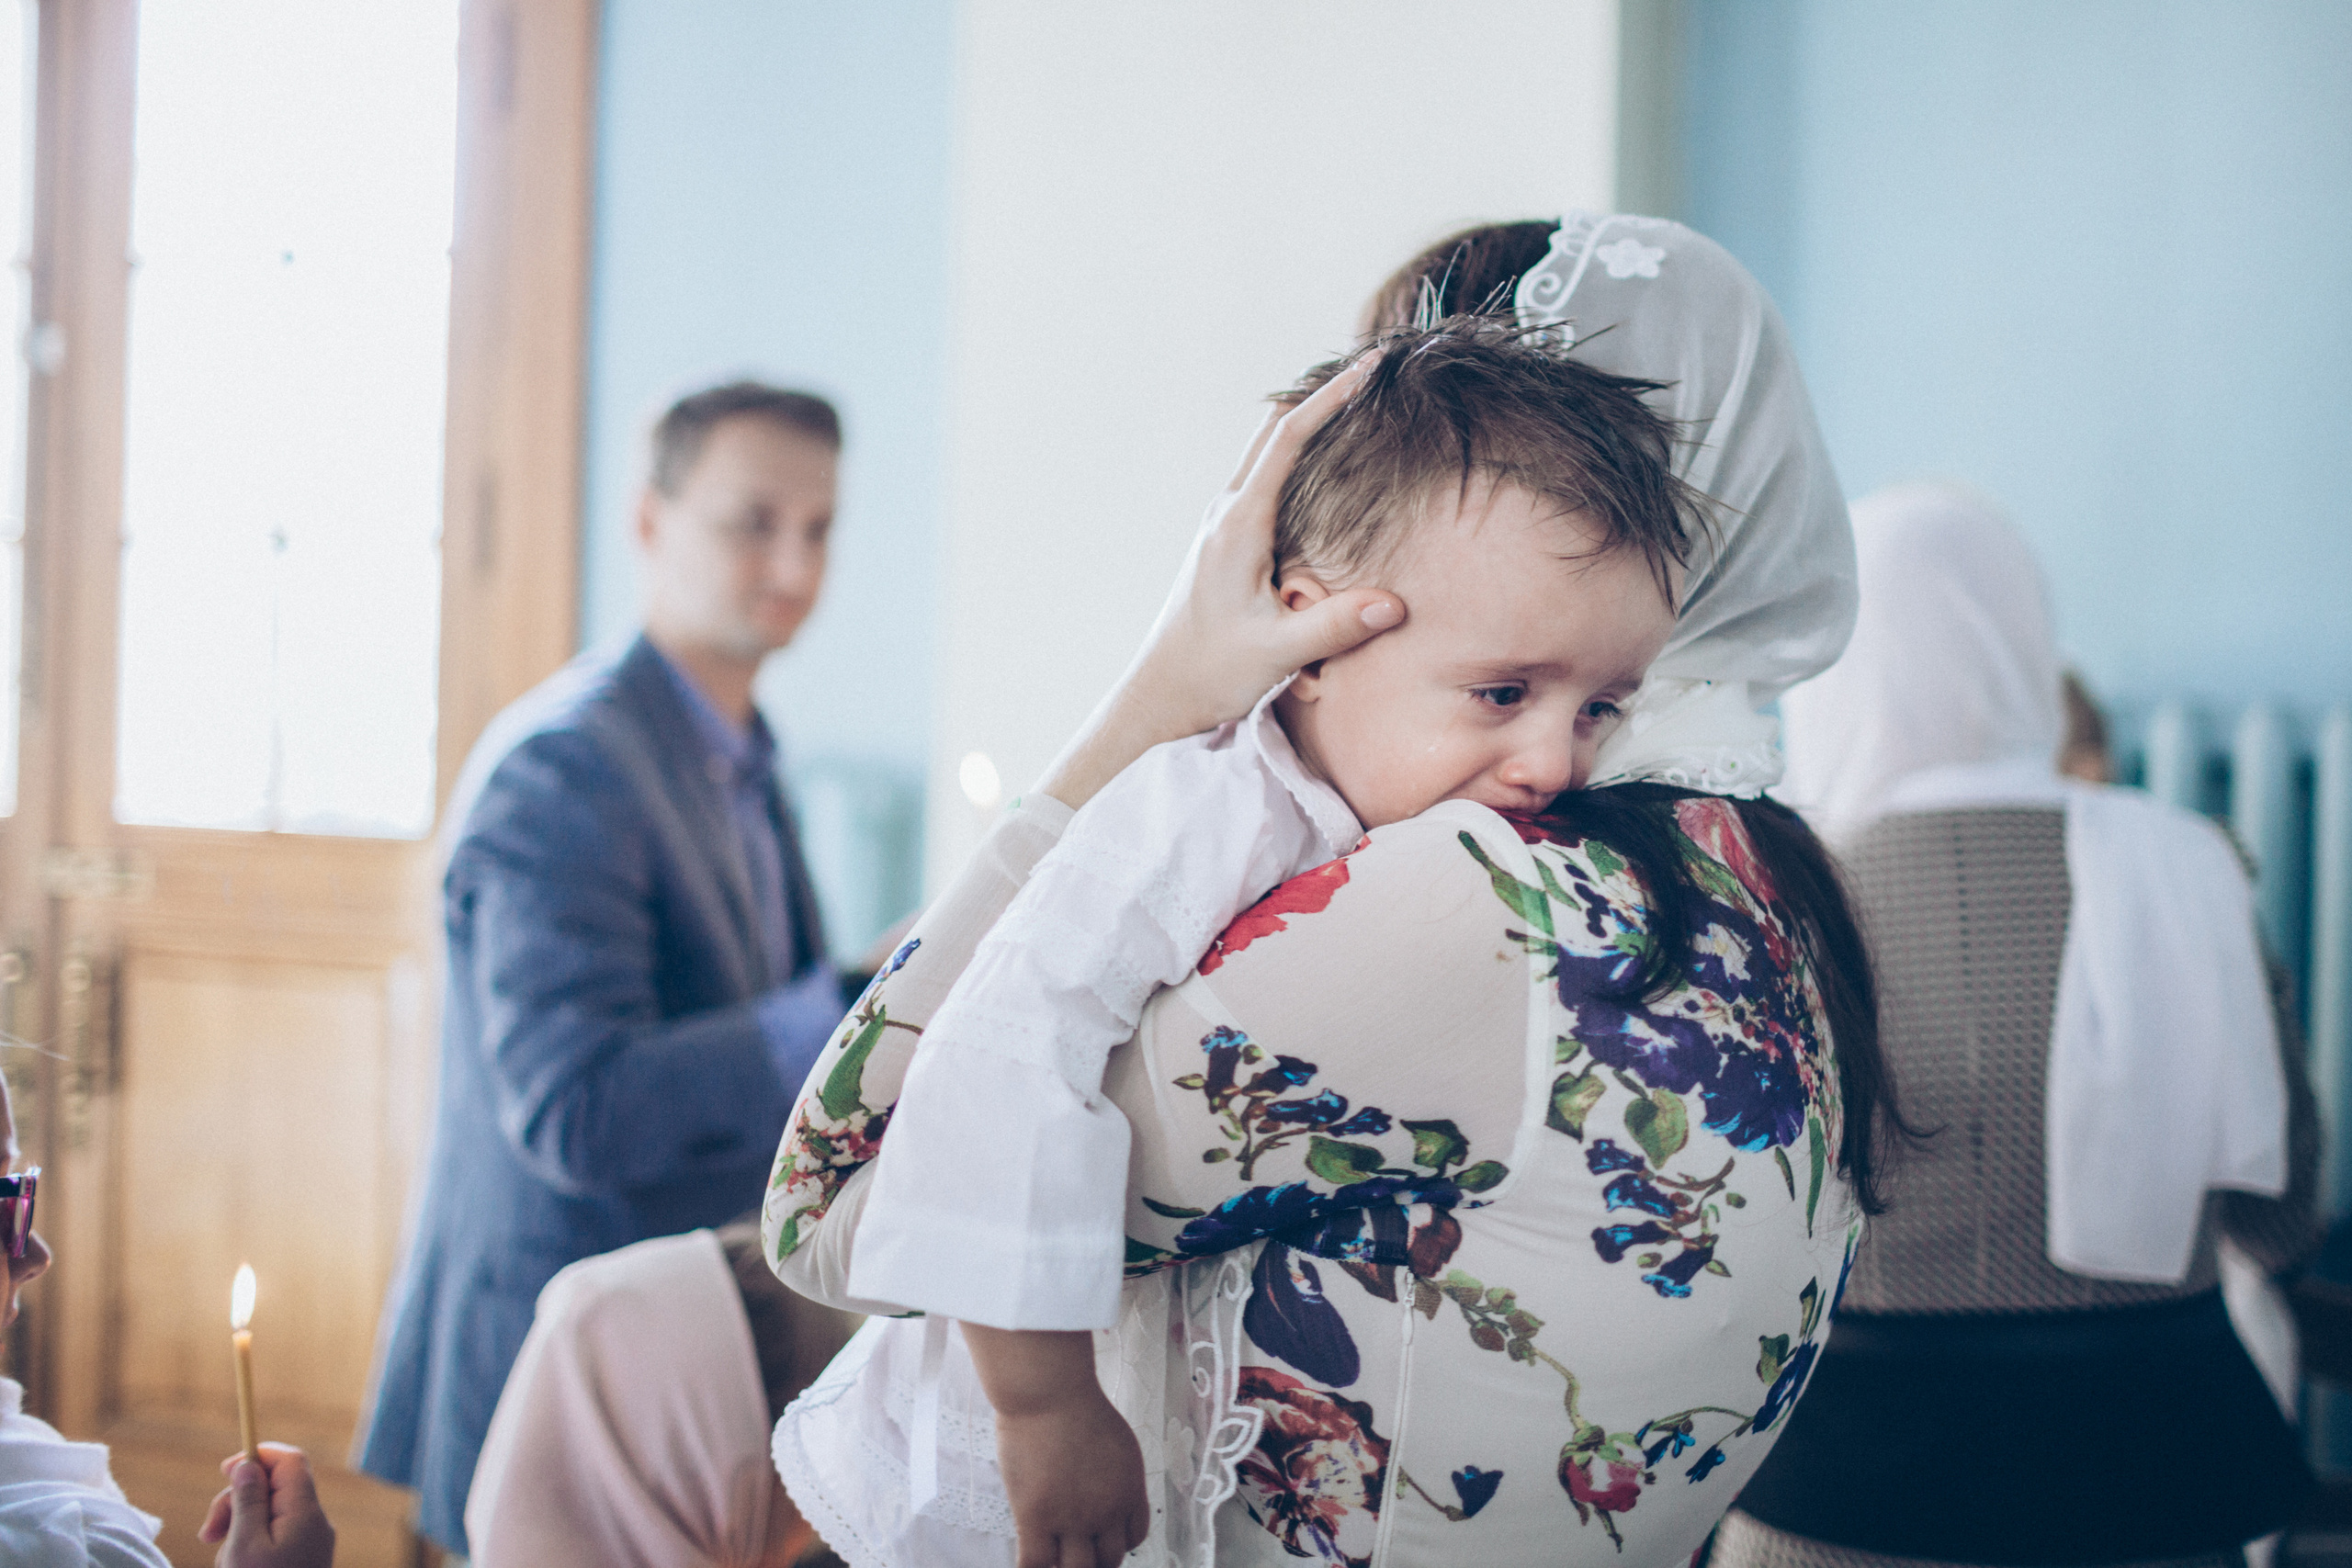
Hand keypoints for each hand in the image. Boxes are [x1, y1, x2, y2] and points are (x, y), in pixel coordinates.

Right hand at [199, 1445, 334, 1567]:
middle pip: (275, 1488)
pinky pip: (273, 1537)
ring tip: (226, 1561)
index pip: (291, 1460)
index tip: (225, 1470)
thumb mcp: (245, 1545)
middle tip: (208, 1533)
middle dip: (237, 1502)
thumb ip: (248, 1502)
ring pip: (268, 1515)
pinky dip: (250, 1546)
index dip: (259, 1455)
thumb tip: (249, 1463)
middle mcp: (314, 1522)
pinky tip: (236, 1565)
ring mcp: (311, 1540)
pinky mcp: (303, 1556)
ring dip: (239, 1529)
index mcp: (306, 1513)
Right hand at [964, 1325, 1148, 1566]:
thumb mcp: (1115, 1440)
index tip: (1098, 1539)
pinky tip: (1028, 1566)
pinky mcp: (1035, 1518)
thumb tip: (1101, 1493)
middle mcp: (1106, 1512)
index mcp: (1129, 1491)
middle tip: (1074, 1554)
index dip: (1115, 1544)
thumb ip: (1113, 1474)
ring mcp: (1071, 1519)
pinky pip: (1035, 1566)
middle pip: (1108, 1561)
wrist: (1049, 1390)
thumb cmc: (1075, 1404)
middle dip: (1093, 1562)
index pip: (1134, 1538)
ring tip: (1052, 1559)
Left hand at [1038, 356, 1404, 809]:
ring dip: (1306, 423)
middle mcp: (1226, 514)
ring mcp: (1222, 526)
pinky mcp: (1226, 544)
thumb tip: (1394, 605)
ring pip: (1266, 454)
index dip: (1331, 397)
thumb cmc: (1209, 673)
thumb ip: (1335, 625)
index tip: (1368, 366)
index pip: (1288, 439)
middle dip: (1321, 396)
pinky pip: (1264, 482)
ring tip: (1354, 401)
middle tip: (1370, 370)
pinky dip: (1295, 457)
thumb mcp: (1277, 652)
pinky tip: (1322, 462)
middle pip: (1275, 431)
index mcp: (1238, 524)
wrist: (1159, 695)